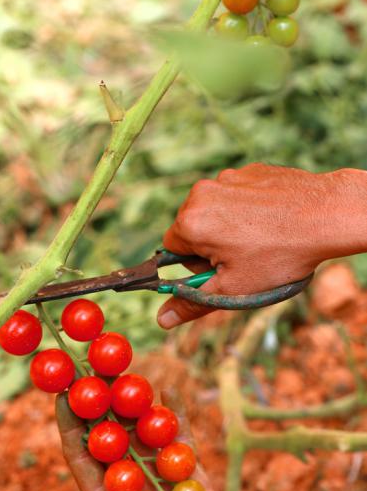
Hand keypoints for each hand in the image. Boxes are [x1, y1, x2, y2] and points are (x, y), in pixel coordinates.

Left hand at [18, 391, 317, 490]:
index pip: (82, 456)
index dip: (72, 426)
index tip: (62, 397)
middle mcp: (130, 483)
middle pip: (111, 437)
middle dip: (101, 406)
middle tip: (91, 372)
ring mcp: (160, 477)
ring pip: (144, 433)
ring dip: (135, 405)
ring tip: (125, 373)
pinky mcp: (190, 476)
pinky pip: (182, 441)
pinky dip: (176, 416)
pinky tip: (169, 392)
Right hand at [158, 164, 366, 327]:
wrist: (327, 215)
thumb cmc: (279, 254)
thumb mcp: (233, 288)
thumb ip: (192, 303)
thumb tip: (162, 319)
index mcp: (191, 222)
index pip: (172, 249)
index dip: (195, 266)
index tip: (220, 270)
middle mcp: (202, 193)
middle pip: (192, 228)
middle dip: (211, 246)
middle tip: (243, 258)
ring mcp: (227, 178)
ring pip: (215, 211)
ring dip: (229, 228)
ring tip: (262, 240)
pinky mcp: (249, 171)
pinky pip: (236, 195)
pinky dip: (248, 210)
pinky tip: (271, 222)